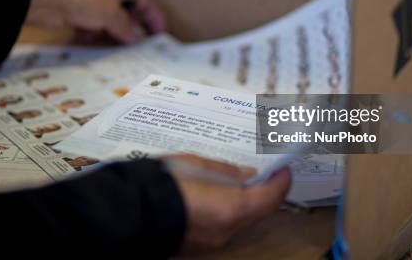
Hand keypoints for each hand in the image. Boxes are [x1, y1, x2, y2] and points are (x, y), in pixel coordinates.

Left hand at [27, 0, 166, 42]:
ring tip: (121, 49)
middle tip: (142, 46)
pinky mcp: (76, 14)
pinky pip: (91, 27)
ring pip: (109, 22)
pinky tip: (90, 41)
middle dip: (135, 28)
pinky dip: (93, 35)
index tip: (161, 34)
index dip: (155, 17)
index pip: (145, 2)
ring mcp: (91, 4)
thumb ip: (126, 27)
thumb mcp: (110, 13)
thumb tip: (137, 37)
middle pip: (128, 13)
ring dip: (114, 34)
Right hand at [165, 155, 291, 252]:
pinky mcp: (197, 247)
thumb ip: (225, 171)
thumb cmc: (163, 183)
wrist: (129, 213)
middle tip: (262, 171)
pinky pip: (222, 228)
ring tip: (236, 179)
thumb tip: (246, 174)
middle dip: (263, 192)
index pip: (270, 198)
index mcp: (231, 209)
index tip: (283, 168)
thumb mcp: (195, 164)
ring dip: (245, 202)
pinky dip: (226, 211)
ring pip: (240, 222)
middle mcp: (227, 231)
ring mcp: (212, 243)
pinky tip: (215, 195)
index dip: (281, 182)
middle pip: (257, 212)